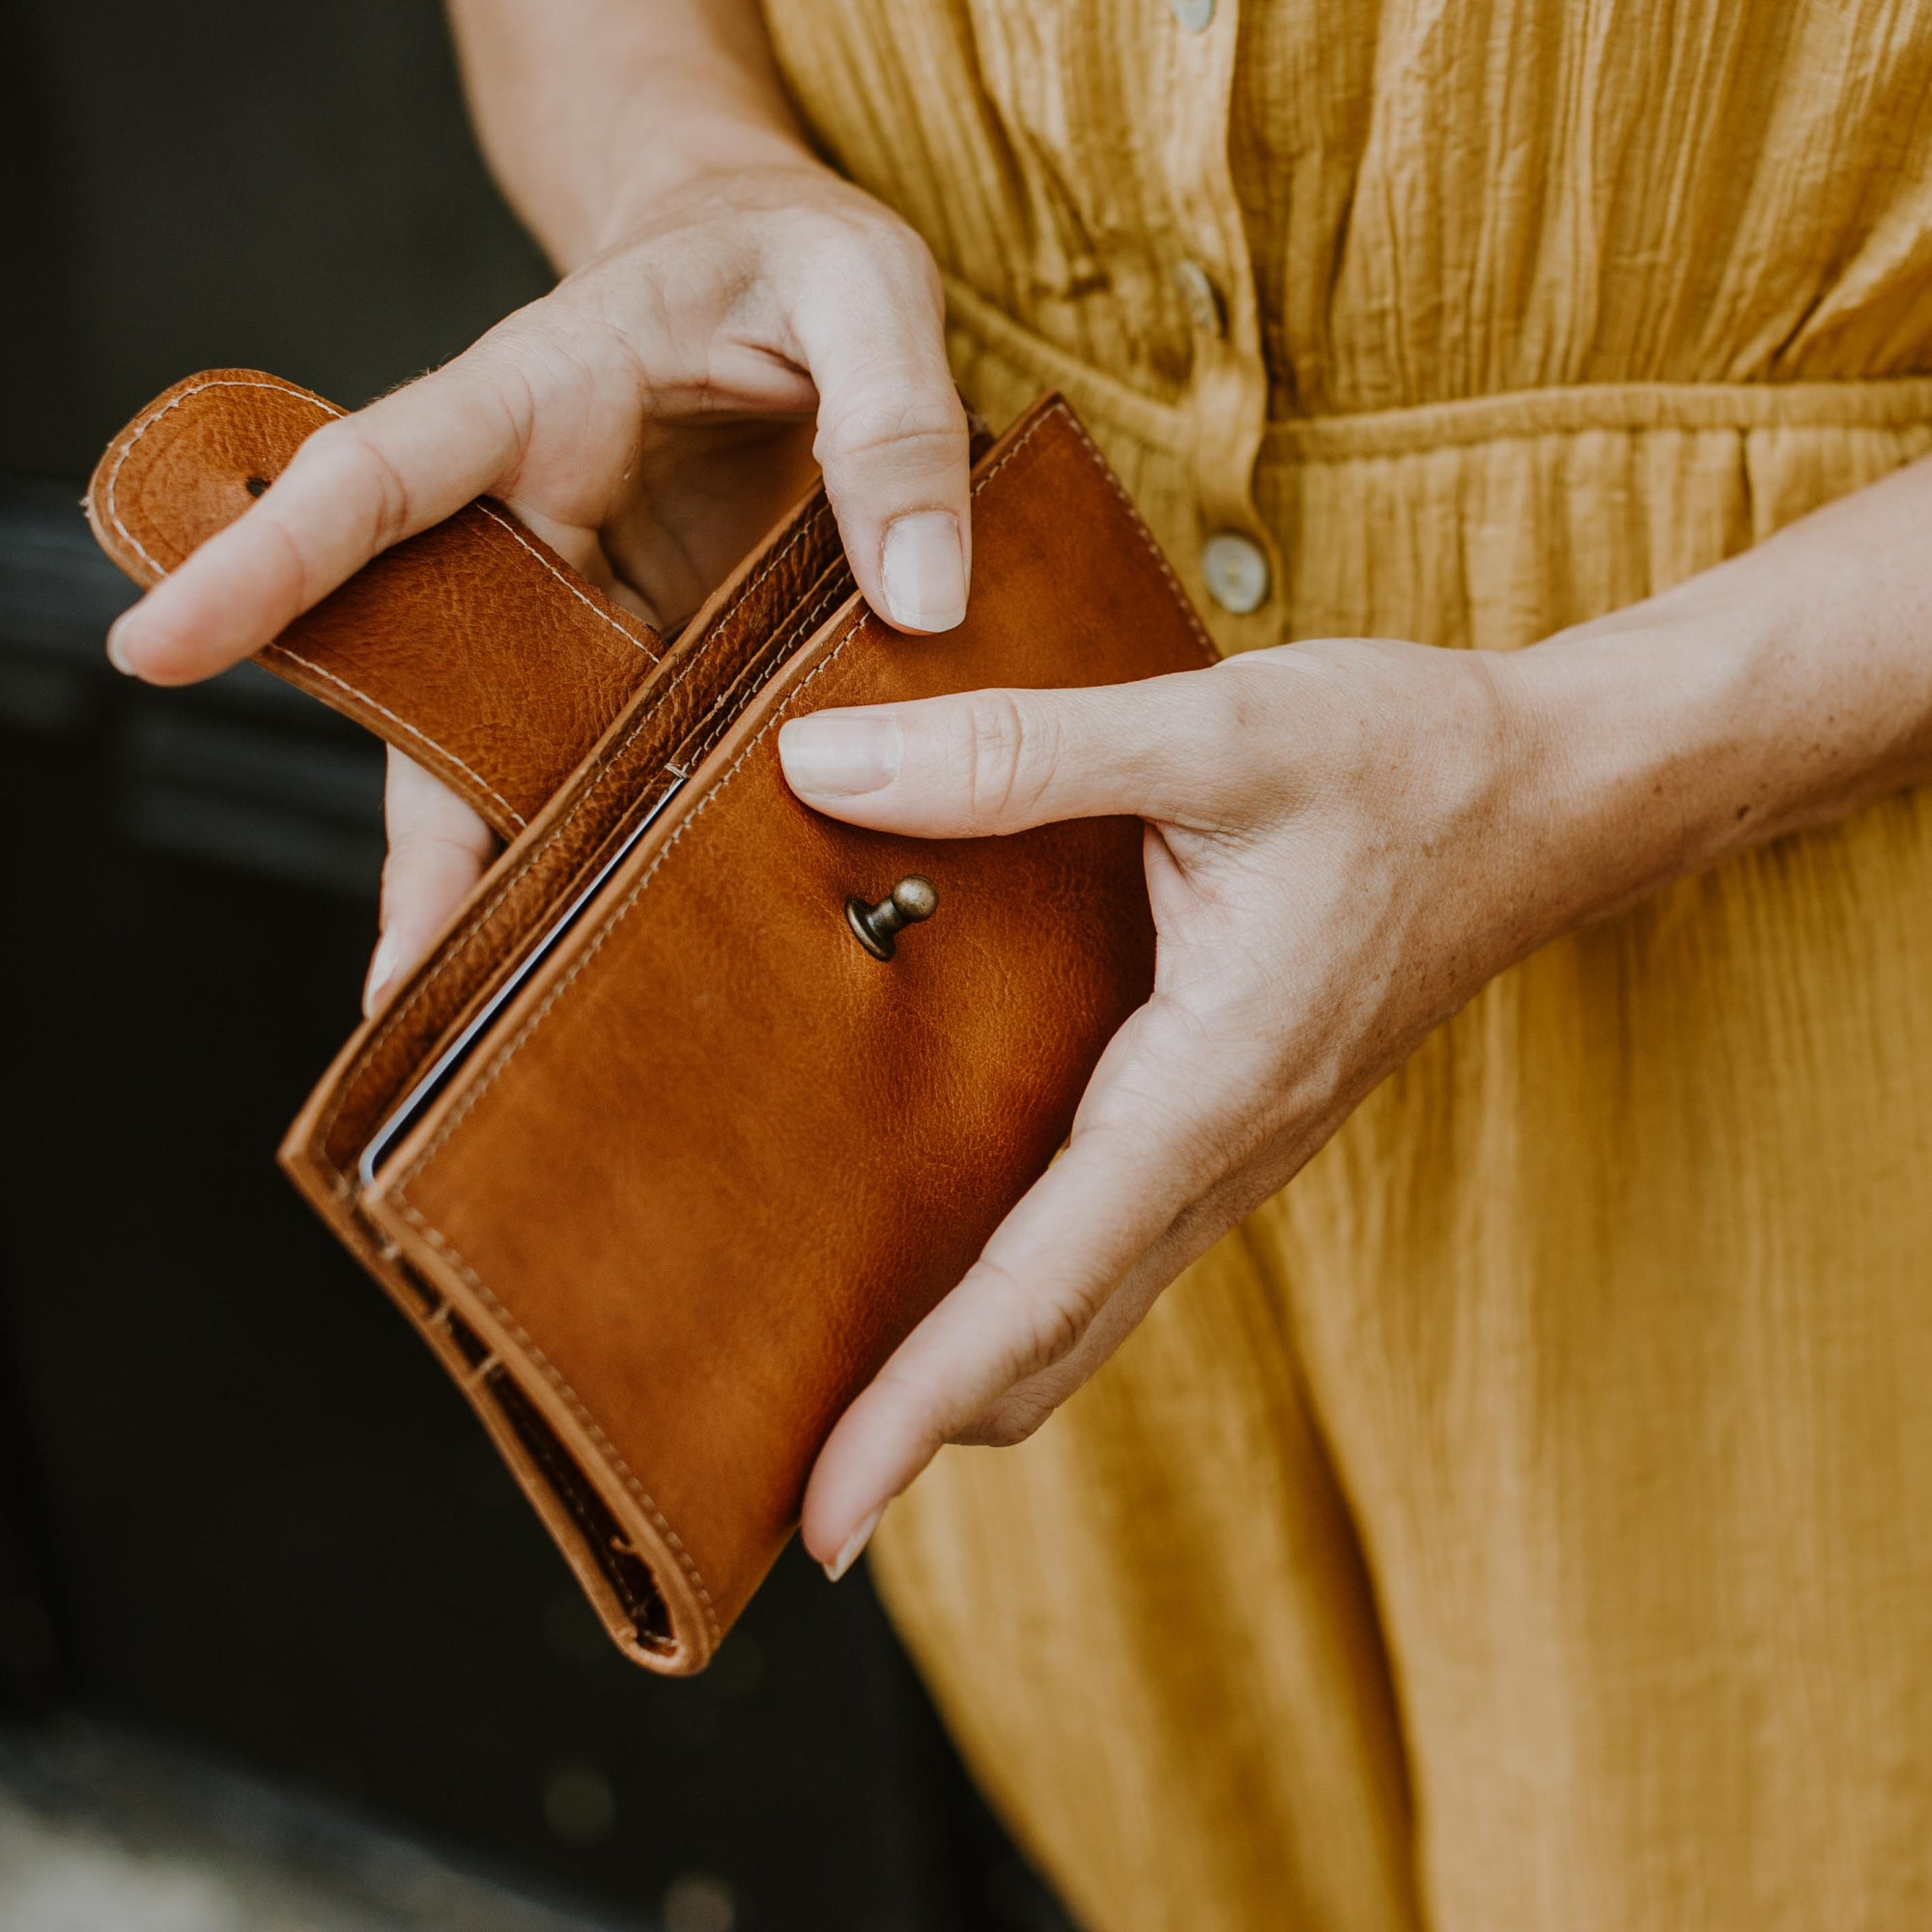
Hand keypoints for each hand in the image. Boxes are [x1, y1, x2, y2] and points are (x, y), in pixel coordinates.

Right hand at [105, 158, 971, 1010]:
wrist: (782, 275)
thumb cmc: (794, 257)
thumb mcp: (862, 286)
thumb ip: (894, 421)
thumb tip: (922, 599)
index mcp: (538, 399)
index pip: (384, 478)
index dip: (274, 559)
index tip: (162, 641)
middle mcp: (537, 522)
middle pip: (438, 677)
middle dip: (419, 832)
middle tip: (400, 986)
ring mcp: (594, 601)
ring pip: (522, 745)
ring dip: (510, 874)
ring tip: (503, 1019)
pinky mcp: (656, 648)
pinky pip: (616, 753)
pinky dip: (615, 845)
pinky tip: (630, 942)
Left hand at [782, 637, 1600, 1577]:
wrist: (1558, 794)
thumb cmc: (1407, 764)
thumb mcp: (1218, 736)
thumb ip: (1019, 756)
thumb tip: (822, 765)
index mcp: (1211, 1089)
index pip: (1041, 1286)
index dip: (919, 1404)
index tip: (825, 1515)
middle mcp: (1222, 1151)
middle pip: (1054, 1339)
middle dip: (923, 1424)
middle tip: (792, 1489)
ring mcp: (1235, 1146)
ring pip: (1085, 1301)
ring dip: (971, 1363)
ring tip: (840, 1388)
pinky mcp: (1235, 1113)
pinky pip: (1114, 1237)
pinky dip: (1022, 1285)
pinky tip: (947, 1242)